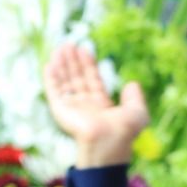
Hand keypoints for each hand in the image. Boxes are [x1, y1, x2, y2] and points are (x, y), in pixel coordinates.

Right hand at [44, 43, 148, 167]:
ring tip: (59, 49)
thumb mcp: (137, 111)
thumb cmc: (124, 131)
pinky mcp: (61, 111)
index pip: (92, 80)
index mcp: (100, 105)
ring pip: (65, 82)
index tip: (84, 49)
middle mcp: (85, 105)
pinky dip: (51, 79)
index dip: (88, 65)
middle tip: (68, 44)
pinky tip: (49, 65)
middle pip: (77, 78)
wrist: (108, 142)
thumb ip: (135, 97)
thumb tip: (132, 83)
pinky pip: (54, 92)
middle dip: (72, 61)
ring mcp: (72, 108)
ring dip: (62, 65)